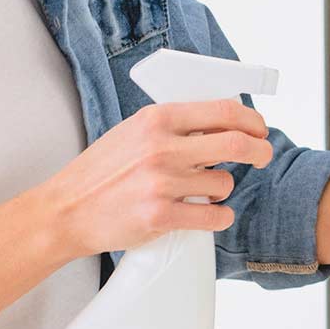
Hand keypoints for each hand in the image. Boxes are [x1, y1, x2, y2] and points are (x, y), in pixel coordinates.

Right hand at [36, 100, 273, 261]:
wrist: (66, 210)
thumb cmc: (102, 170)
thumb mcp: (134, 131)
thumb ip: (173, 125)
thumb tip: (221, 122)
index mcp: (156, 119)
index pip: (223, 111)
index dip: (251, 120)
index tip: (259, 129)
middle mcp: (161, 147)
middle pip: (235, 143)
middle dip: (260, 150)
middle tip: (263, 155)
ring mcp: (161, 183)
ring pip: (224, 183)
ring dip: (223, 189)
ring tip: (203, 192)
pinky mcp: (160, 216)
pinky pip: (213, 216)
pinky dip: (219, 216)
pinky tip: (209, 214)